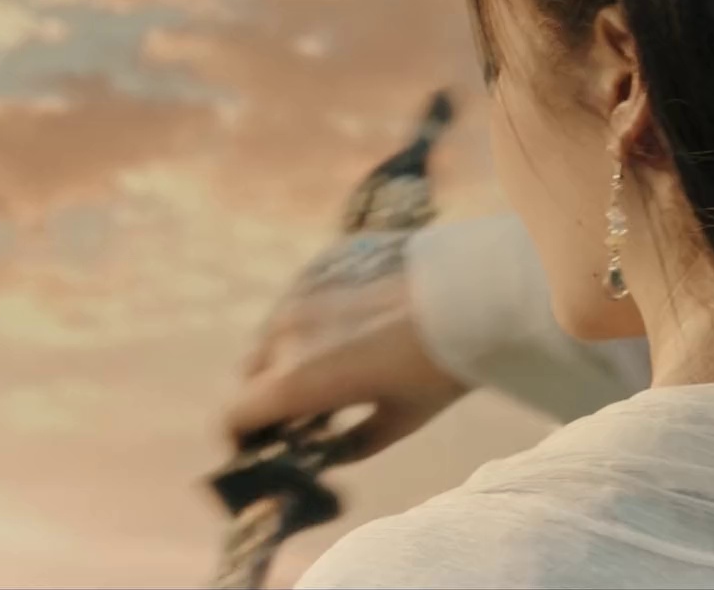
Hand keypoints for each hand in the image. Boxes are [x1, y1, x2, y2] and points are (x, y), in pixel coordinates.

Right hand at [224, 231, 469, 462]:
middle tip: (310, 409)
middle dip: (271, 394)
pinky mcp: (325, 260)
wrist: (478, 295)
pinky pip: (305, 294)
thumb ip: (351, 446)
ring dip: (292, 351)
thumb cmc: (438, 370)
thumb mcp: (398, 422)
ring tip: (340, 361)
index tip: (264, 445)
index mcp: (295, 380)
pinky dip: (318, 314)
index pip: (235, 415)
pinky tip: (361, 320)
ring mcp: (302, 288)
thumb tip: (330, 454)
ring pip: (278, 329)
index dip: (244, 436)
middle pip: (254, 372)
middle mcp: (285, 331)